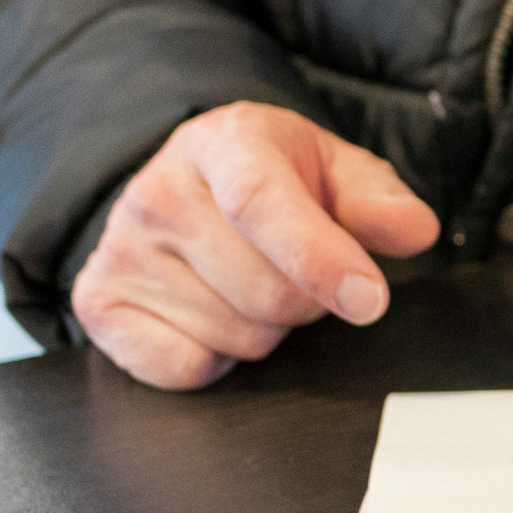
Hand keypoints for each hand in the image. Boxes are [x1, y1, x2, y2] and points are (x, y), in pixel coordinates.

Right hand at [71, 102, 438, 389]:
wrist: (195, 185)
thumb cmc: (278, 180)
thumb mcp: (338, 171)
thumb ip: (381, 200)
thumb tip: (414, 230)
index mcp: (224, 143)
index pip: (261, 204)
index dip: (321, 259)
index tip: (369, 300)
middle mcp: (158, 192)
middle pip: (267, 292)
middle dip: (308, 298)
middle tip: (298, 267)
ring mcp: (120, 249)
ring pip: (236, 335)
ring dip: (267, 326)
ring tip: (251, 280)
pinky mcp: (98, 302)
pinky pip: (184, 368)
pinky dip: (216, 358)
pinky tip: (212, 311)